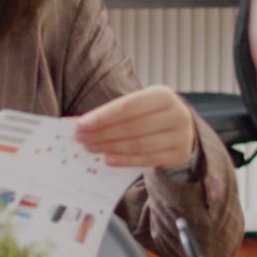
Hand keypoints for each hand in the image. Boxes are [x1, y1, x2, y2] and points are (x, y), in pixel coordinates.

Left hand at [75, 86, 196, 168]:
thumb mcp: (137, 107)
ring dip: (111, 147)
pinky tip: (108, 159)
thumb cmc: (150, 115)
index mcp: (163, 95)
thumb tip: (77, 123)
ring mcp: (180, 136)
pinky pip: (147, 159)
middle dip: (103, 133)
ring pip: (139, 144)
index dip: (103, 116)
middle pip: (133, 126)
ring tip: (91, 148)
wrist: (180, 130)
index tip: (81, 125)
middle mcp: (176, 114)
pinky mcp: (178, 155)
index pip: (128, 106)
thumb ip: (112, 113)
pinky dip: (125, 160)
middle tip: (82, 139)